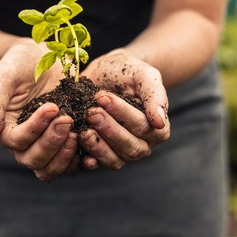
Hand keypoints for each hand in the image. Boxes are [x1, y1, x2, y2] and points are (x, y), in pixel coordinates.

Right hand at [0, 39, 79, 181]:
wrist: (40, 57)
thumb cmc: (17, 64)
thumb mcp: (2, 77)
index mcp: (5, 130)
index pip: (17, 141)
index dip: (35, 128)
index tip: (52, 106)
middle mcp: (24, 144)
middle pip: (34, 160)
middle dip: (52, 143)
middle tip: (67, 119)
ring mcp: (46, 145)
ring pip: (51, 168)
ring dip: (65, 155)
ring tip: (79, 133)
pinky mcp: (65, 142)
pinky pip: (72, 162)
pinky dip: (82, 158)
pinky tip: (92, 141)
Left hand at [79, 49, 169, 169]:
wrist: (105, 72)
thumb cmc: (127, 71)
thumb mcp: (143, 74)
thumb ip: (155, 95)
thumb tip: (159, 121)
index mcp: (158, 128)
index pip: (143, 126)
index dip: (122, 114)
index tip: (103, 98)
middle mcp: (142, 144)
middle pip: (130, 147)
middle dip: (109, 129)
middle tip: (91, 112)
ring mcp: (121, 153)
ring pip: (114, 160)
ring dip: (98, 146)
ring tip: (82, 130)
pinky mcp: (101, 155)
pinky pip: (97, 164)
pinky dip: (87, 158)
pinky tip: (77, 147)